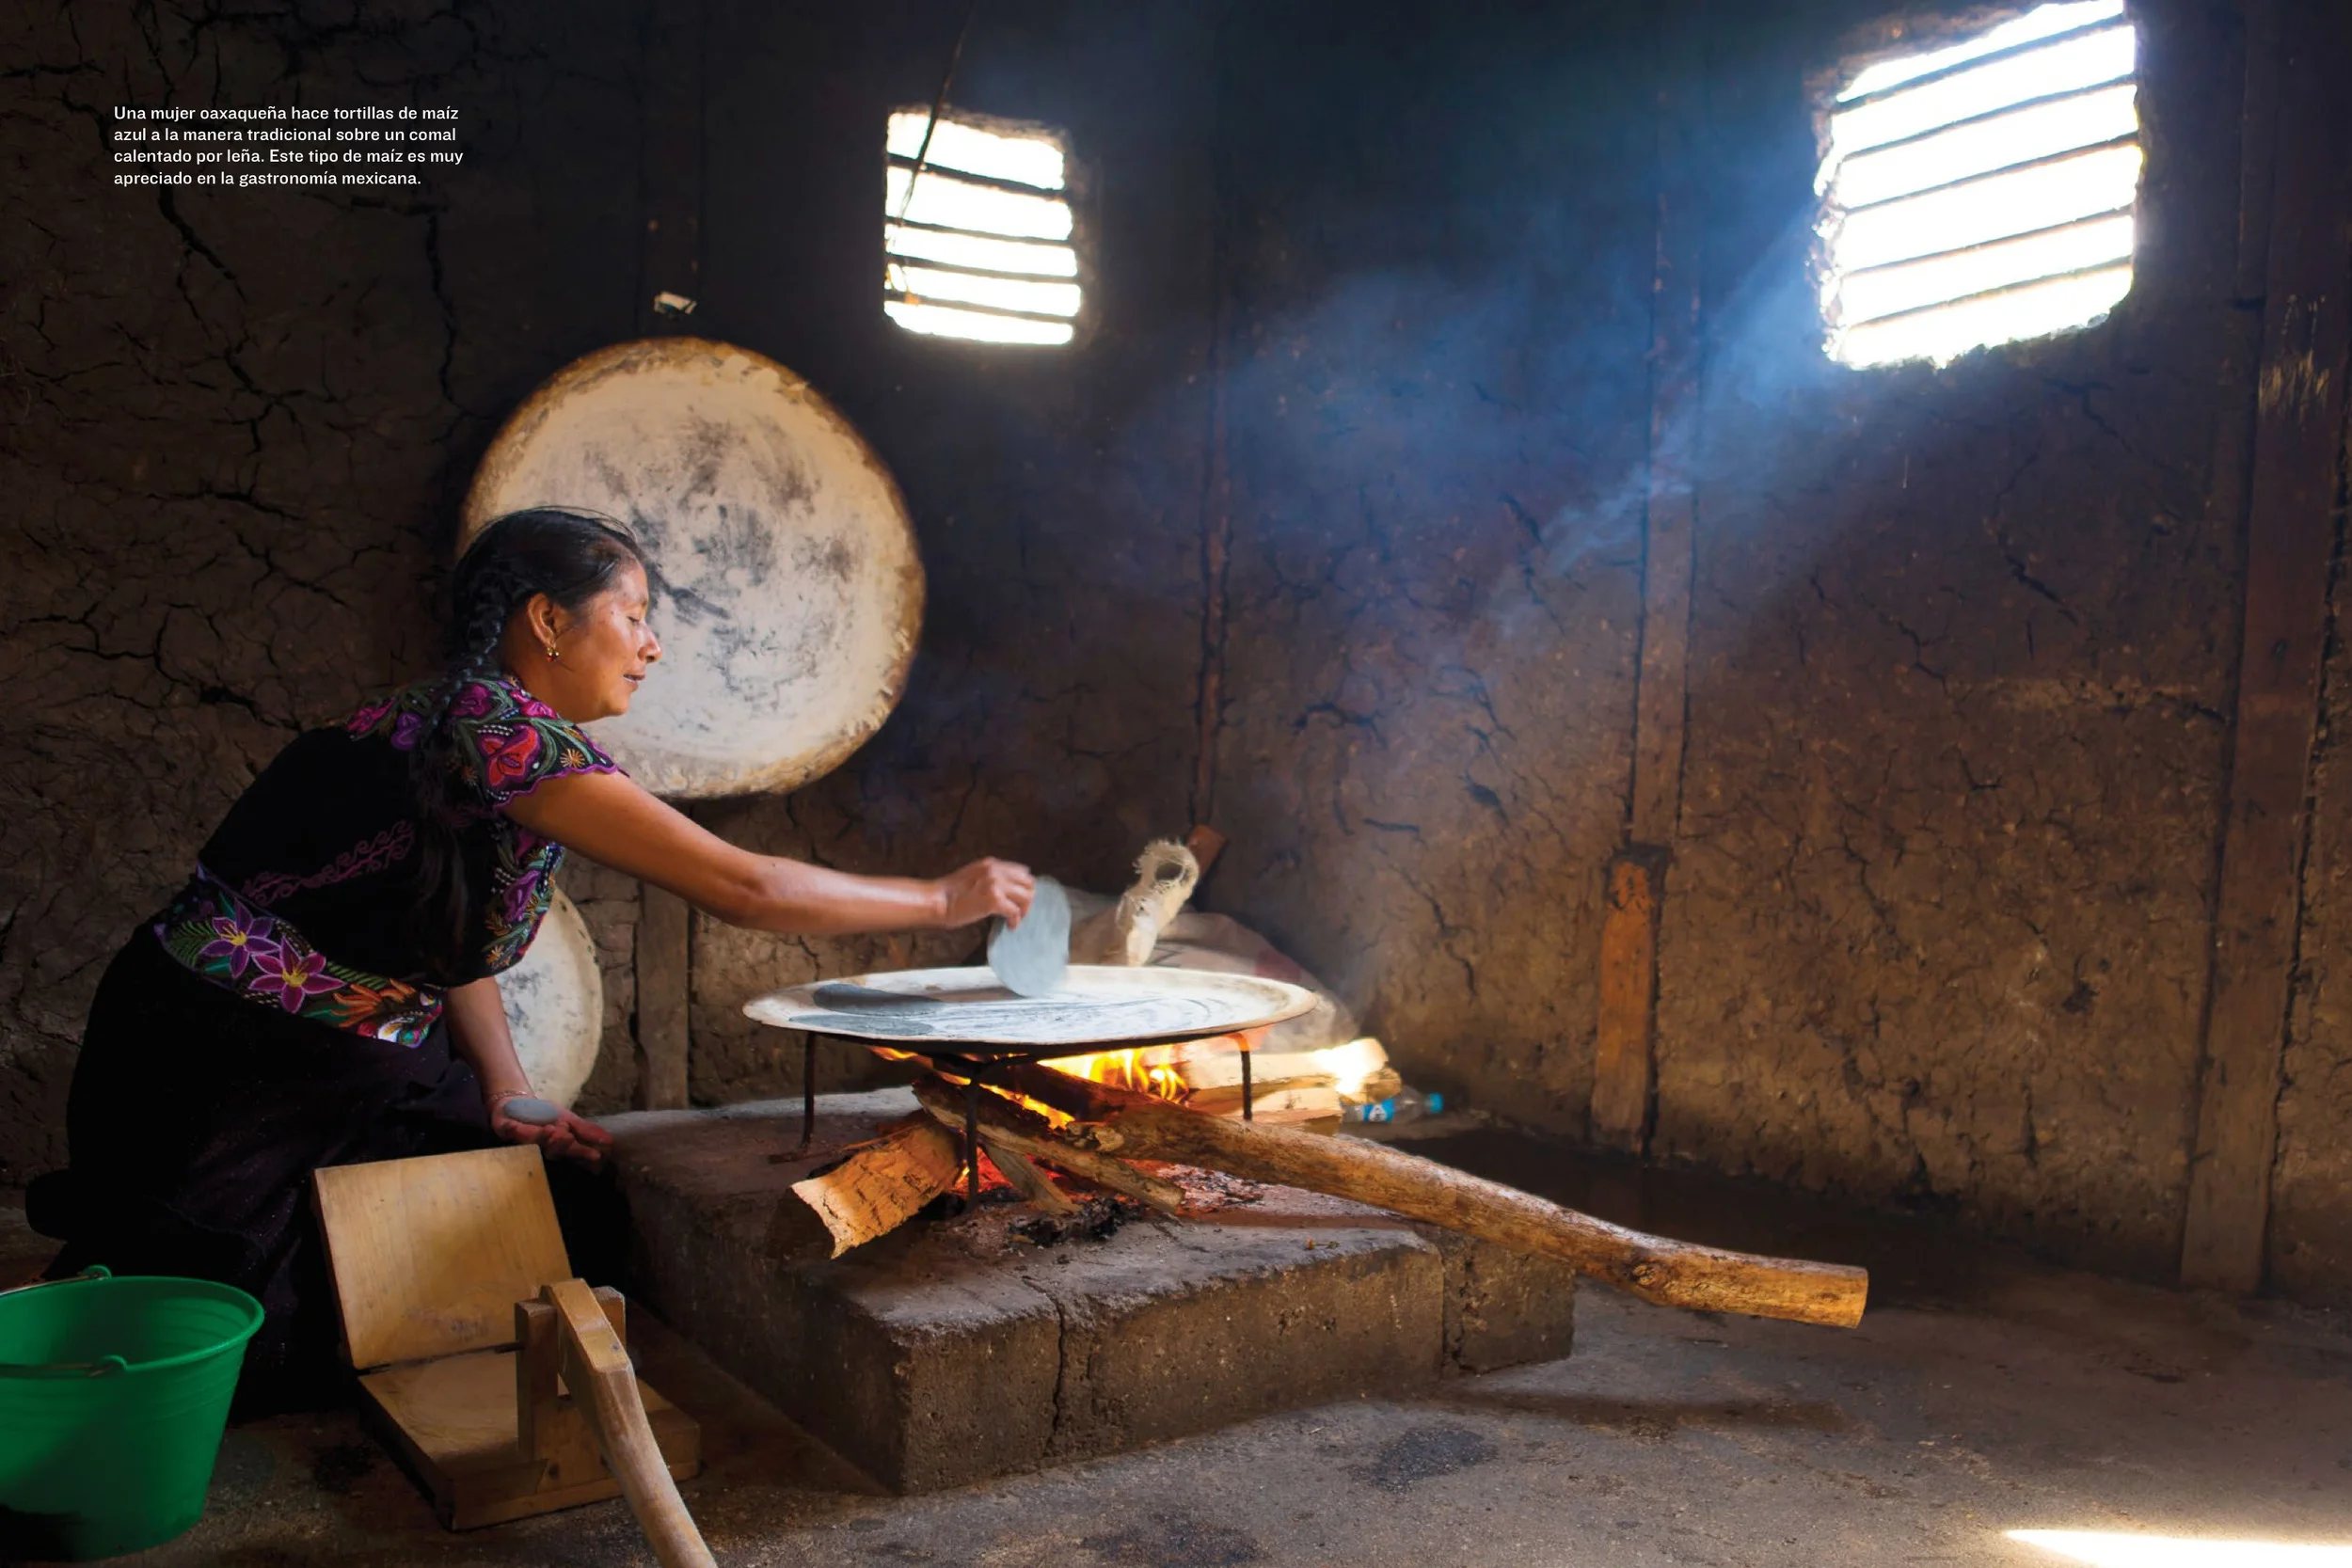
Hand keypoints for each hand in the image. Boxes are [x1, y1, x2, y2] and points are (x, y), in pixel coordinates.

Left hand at [488, 1091, 614, 1168]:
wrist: (516, 1103)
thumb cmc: (543, 1115)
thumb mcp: (568, 1118)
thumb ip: (586, 1130)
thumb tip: (610, 1141)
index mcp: (557, 1144)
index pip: (572, 1151)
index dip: (582, 1153)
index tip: (595, 1155)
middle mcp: (541, 1146)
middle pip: (553, 1151)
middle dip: (561, 1144)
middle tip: (568, 1136)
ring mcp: (523, 1140)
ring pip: (534, 1143)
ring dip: (542, 1137)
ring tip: (551, 1129)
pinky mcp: (505, 1131)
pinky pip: (509, 1132)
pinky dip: (513, 1129)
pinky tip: (515, 1126)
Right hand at [936, 857, 1034, 928]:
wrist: (937, 901)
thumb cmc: (950, 894)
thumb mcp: (973, 876)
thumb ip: (991, 878)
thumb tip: (1007, 891)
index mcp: (991, 864)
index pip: (1022, 871)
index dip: (1023, 887)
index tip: (1018, 899)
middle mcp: (996, 870)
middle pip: (1029, 882)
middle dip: (1027, 898)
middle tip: (1019, 911)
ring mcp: (996, 884)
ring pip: (1027, 896)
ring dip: (1024, 910)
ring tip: (1014, 919)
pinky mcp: (994, 899)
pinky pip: (1015, 911)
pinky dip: (1015, 920)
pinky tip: (1009, 926)